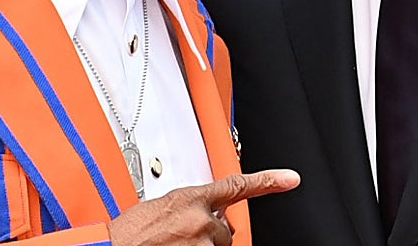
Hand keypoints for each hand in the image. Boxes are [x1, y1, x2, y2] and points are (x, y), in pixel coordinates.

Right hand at [107, 169, 299, 245]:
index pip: (237, 185)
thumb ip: (186, 206)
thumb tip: (200, 213)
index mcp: (190, 196)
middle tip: (179, 239)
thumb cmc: (127, 235)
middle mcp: (201, 218)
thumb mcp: (159, 207)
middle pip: (225, 230)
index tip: (290, 179)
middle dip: (209, 235)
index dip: (268, 180)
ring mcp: (201, 243)